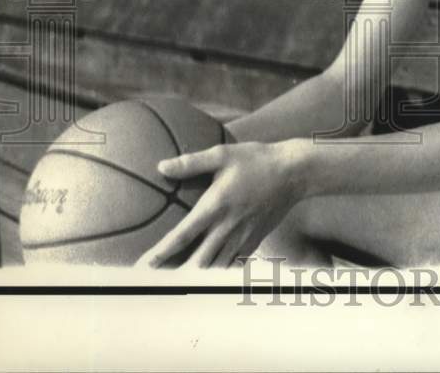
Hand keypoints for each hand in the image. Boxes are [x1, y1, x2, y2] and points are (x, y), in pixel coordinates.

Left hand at [138, 139, 305, 268]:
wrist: (294, 173)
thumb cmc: (256, 160)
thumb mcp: (222, 154)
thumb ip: (191, 163)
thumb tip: (161, 167)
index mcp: (216, 207)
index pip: (183, 236)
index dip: (162, 252)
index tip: (145, 264)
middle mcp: (227, 228)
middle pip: (197, 262)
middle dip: (174, 275)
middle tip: (153, 283)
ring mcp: (242, 237)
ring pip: (215, 268)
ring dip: (195, 278)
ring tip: (175, 285)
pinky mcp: (253, 241)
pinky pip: (232, 265)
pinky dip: (218, 273)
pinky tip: (208, 277)